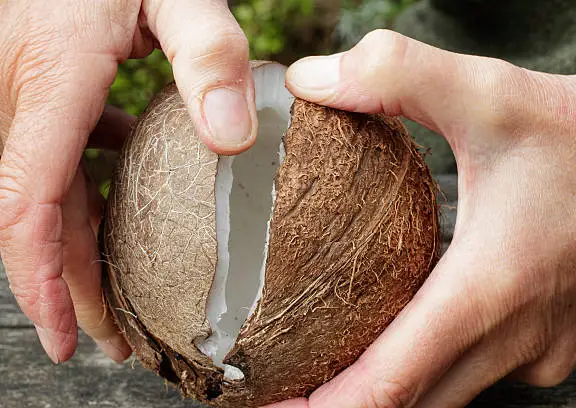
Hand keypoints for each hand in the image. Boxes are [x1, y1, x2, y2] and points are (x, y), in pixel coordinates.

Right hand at [0, 0, 256, 363]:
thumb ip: (208, 55)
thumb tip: (235, 139)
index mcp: (53, 83)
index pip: (27, 202)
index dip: (41, 277)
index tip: (65, 335)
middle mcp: (28, 100)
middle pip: (37, 218)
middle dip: (68, 288)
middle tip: (112, 343)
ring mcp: (33, 97)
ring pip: (47, 196)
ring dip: (79, 252)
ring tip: (118, 299)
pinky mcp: (51, 89)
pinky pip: (62, 161)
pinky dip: (90, 200)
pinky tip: (128, 208)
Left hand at [268, 29, 575, 406]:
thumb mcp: (491, 93)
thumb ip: (396, 75)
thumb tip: (312, 79)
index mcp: (485, 292)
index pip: (385, 387)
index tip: (268, 401)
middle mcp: (510, 341)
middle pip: (404, 404)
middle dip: (334, 400)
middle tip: (280, 374)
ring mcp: (533, 351)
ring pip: (439, 395)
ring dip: (378, 387)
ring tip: (322, 357)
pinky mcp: (545, 343)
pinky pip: (470, 373)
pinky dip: (423, 366)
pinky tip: (395, 329)